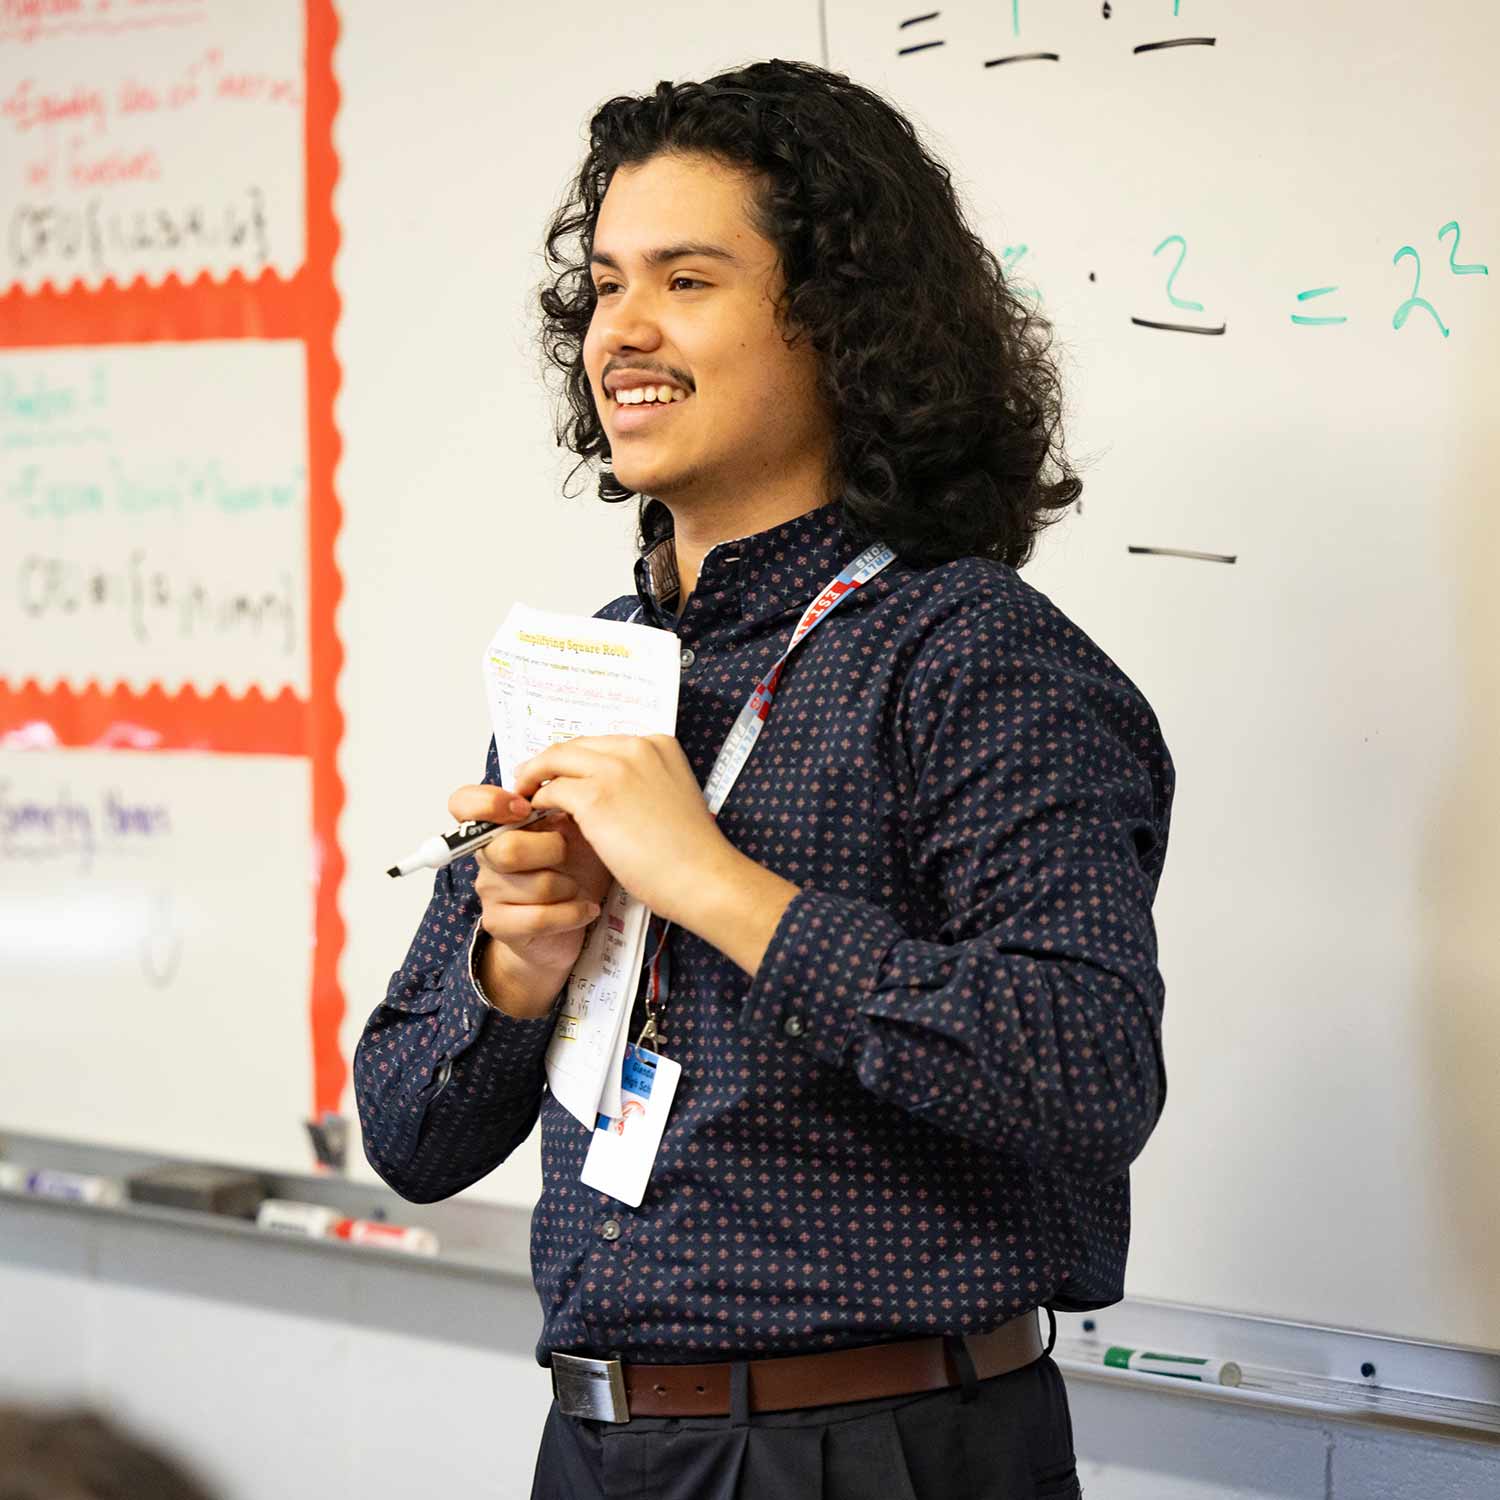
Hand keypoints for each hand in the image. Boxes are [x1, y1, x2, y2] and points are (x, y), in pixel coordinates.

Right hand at [446, 783, 613, 1006]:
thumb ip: (562, 804)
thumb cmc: (574, 869)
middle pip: (508, 848)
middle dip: (553, 850)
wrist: (571, 921)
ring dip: (569, 886)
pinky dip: (573, 913)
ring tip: (577, 887)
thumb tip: (560, 783)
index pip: (463, 803)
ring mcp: (489, 891)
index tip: (525, 808)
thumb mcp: (576, 829)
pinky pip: (540, 917)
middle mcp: (486, 856)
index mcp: (498, 825)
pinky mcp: (499, 924)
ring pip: (536, 885)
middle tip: (568, 854)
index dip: (490, 803)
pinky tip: (585, 909)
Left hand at [510, 735, 737, 929]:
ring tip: (523, 798)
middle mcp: (636, 747)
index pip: (601, 743)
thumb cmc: (691, 851)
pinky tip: (537, 816)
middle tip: (529, 783)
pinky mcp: (595, 798)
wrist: (703, 877)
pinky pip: (550, 791)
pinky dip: (538, 802)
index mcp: (658, 744)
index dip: (576, 760)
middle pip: (574, 746)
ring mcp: (615, 770)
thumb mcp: (670, 797)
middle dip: (547, 764)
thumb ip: (640, 784)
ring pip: (555, 761)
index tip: (561, 775)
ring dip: (534, 779)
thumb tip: (601, 794)